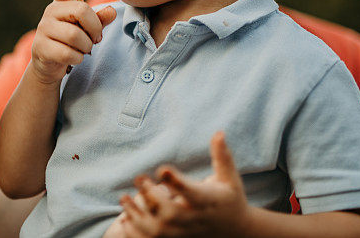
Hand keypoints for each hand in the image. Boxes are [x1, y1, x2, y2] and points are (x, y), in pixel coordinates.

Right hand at [30, 0, 116, 84]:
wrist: (49, 66)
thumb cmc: (71, 43)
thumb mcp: (87, 29)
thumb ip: (100, 19)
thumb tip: (113, 11)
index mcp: (62, 4)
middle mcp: (50, 12)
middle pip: (82, 12)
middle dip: (95, 29)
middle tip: (96, 38)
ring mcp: (43, 29)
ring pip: (76, 36)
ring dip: (86, 47)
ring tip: (82, 50)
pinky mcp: (40, 47)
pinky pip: (68, 53)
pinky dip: (78, 59)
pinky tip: (73, 59)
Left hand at [118, 132, 254, 236]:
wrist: (236, 232)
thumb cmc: (230, 198)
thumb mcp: (229, 177)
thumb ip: (222, 156)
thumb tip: (219, 132)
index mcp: (209, 201)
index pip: (192, 193)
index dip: (177, 182)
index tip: (162, 168)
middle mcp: (196, 219)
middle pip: (172, 213)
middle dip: (152, 197)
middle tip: (139, 178)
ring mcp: (185, 232)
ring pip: (159, 230)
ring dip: (138, 216)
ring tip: (124, 198)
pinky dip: (136, 232)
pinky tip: (125, 217)